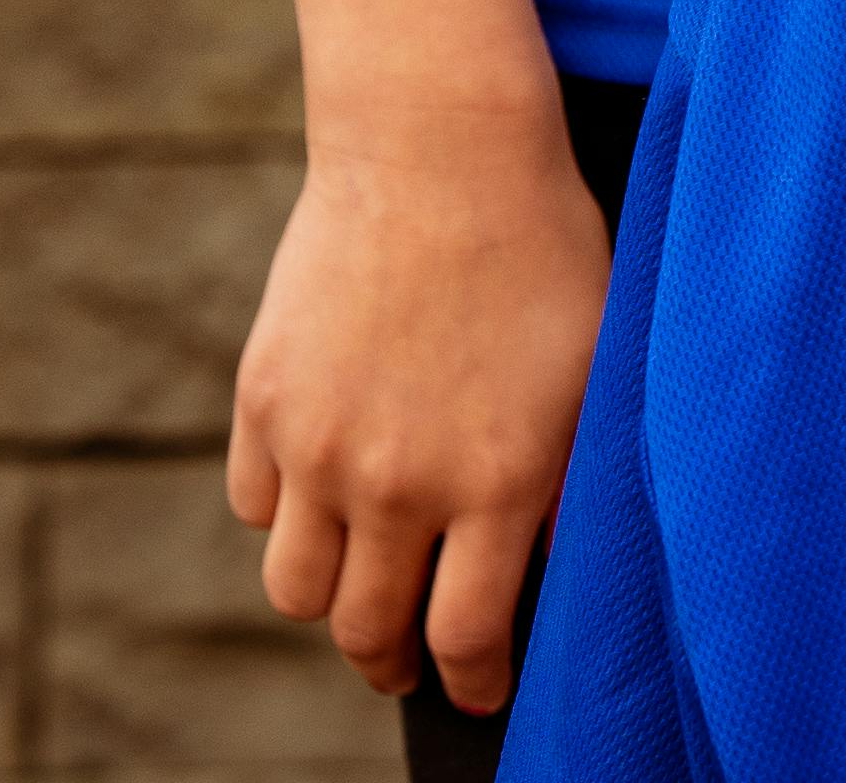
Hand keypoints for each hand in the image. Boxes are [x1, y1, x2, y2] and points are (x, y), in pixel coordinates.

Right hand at [228, 96, 611, 712]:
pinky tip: (320, 503)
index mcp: (496, 481)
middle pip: (368, 631)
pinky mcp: (262, 404)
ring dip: (330, 607)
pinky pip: (254, 507)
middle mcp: (398, 483)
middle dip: (392, 664)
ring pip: (297, 589)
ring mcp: (317, 447)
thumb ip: (565, 478)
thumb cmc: (544, 249)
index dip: (474, 683)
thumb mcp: (591, 370)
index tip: (479, 695)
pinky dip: (282, 520)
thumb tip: (547, 566)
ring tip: (361, 597)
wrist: (441, 151)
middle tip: (408, 667)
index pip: (466, 637)